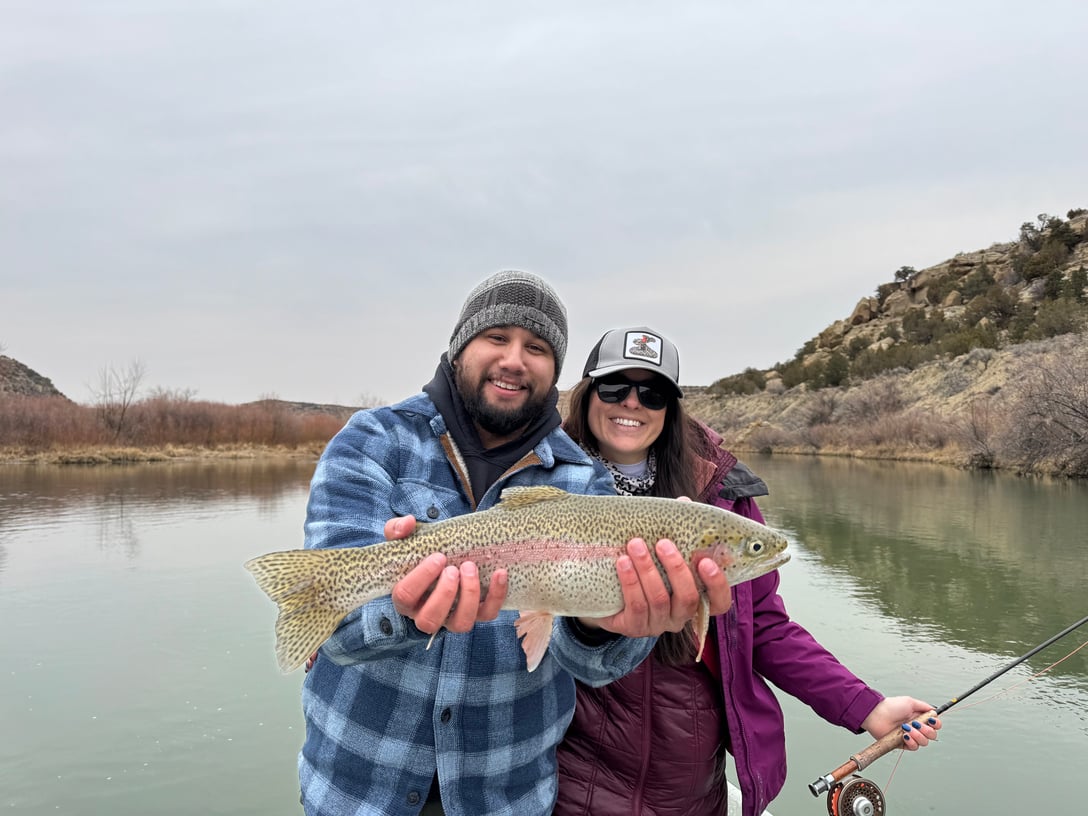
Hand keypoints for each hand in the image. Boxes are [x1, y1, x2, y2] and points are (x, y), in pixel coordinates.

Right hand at [385, 515, 507, 633]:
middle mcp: (426, 614)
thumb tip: (408, 523)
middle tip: (454, 568)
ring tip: (471, 568)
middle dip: (444, 593)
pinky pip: (488, 613)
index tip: (438, 556)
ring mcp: (453, 618)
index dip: (421, 578)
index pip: (405, 596)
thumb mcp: (405, 540)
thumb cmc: (421, 553)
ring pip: (460, 624)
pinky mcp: (476, 614)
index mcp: (406, 598)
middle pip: (429, 619)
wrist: (444, 558)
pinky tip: (499, 573)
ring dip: (468, 597)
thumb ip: (397, 529)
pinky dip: (496, 595)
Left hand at [580, 537, 731, 637]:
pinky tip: (622, 563)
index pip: (719, 603)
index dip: (717, 584)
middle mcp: (679, 617)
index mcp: (695, 600)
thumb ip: (678, 531)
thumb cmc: (644, 568)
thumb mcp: (661, 551)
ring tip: (635, 545)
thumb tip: (684, 503)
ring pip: (659, 600)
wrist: (606, 592)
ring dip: (648, 570)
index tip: (706, 560)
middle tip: (663, 543)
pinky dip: (630, 582)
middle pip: (687, 598)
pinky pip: (636, 607)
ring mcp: (657, 624)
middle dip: (676, 568)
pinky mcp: (633, 628)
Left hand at [862, 696, 941, 750]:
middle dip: (927, 730)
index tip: (932, 721)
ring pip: (924, 742)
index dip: (936, 724)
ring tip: (906, 728)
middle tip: (916, 724)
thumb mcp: (910, 702)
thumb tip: (935, 711)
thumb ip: (924, 706)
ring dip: (918, 735)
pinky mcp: (904, 744)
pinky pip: (914, 747)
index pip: (935, 725)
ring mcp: (911, 736)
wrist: (877, 715)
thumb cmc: (891, 707)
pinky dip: (912, 742)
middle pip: (932, 735)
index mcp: (919, 717)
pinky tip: (905, 735)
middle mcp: (916, 728)